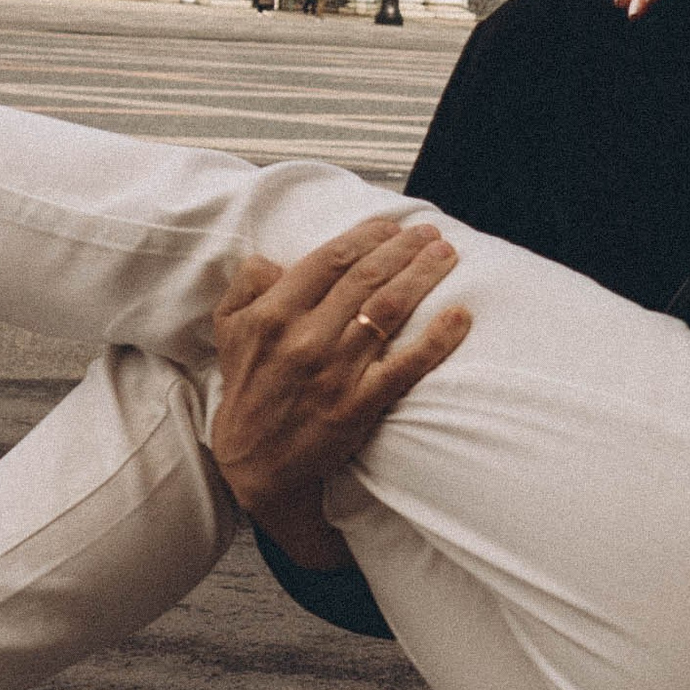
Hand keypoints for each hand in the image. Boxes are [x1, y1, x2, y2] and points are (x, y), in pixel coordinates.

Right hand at [209, 216, 470, 568]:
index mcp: (272, 316)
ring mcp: (333, 373)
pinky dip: (437, 339)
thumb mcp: (228, 331)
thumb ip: (247, 285)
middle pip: (365, 278)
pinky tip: (461, 317)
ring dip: (423, 276)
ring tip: (446, 256)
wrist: (253, 463)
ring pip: (388, 310)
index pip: (329, 260)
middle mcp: (303, 339)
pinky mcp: (358, 406)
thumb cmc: (248, 389)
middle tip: (430, 233)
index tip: (390, 226)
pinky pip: (406, 366)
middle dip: (404, 248)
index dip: (366, 236)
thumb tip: (275, 257)